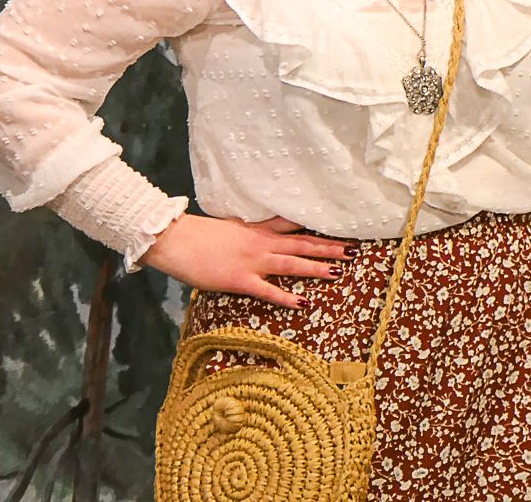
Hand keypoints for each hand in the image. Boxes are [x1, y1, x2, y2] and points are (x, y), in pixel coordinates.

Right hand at [141, 214, 351, 309]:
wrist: (175, 238)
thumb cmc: (197, 235)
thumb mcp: (230, 228)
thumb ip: (249, 233)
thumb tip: (259, 236)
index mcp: (258, 230)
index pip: (295, 226)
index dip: (318, 227)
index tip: (341, 227)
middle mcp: (261, 243)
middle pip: (302, 243)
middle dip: (329, 247)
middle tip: (354, 249)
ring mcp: (252, 261)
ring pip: (292, 263)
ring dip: (316, 267)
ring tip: (339, 271)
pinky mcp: (240, 280)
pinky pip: (268, 290)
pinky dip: (286, 297)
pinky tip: (303, 303)